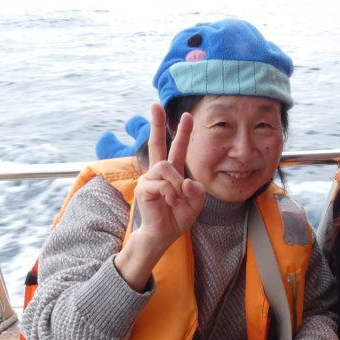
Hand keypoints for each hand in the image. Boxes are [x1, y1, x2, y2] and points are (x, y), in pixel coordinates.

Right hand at [114, 103, 204, 289]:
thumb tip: (186, 181)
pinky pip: (162, 183)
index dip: (181, 133)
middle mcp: (158, 173)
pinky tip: (169, 202)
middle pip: (156, 143)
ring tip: (175, 198)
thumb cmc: (176, 218)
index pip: (176, 148)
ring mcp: (148, 179)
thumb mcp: (195, 203)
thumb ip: (196, 190)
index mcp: (172, 173)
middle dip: (157, 123)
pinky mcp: (143, 188)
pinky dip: (170, 193)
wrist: (163, 235)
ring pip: (166, 167)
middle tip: (155, 104)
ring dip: (176, 183)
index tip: (186, 116)